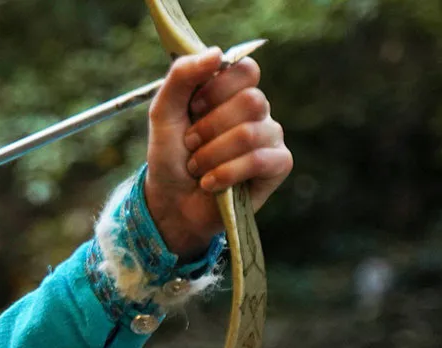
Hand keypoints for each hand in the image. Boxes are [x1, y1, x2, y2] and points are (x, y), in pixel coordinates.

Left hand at [144, 48, 292, 257]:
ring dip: (212, 154)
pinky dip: (226, 173)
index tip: (192, 108)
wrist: (171, 202)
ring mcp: (270, 136)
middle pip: (250, 101)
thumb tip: (216, 52)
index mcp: (233, 92)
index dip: (216, 89)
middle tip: (190, 143)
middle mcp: (257, 111)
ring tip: (197, 168)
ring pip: (250, 133)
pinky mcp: (278, 165)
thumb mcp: (163, 113)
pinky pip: (260, 160)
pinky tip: (211, 183)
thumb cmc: (171, 156)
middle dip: (209, 127)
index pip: (245, 70)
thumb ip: (181, 77)